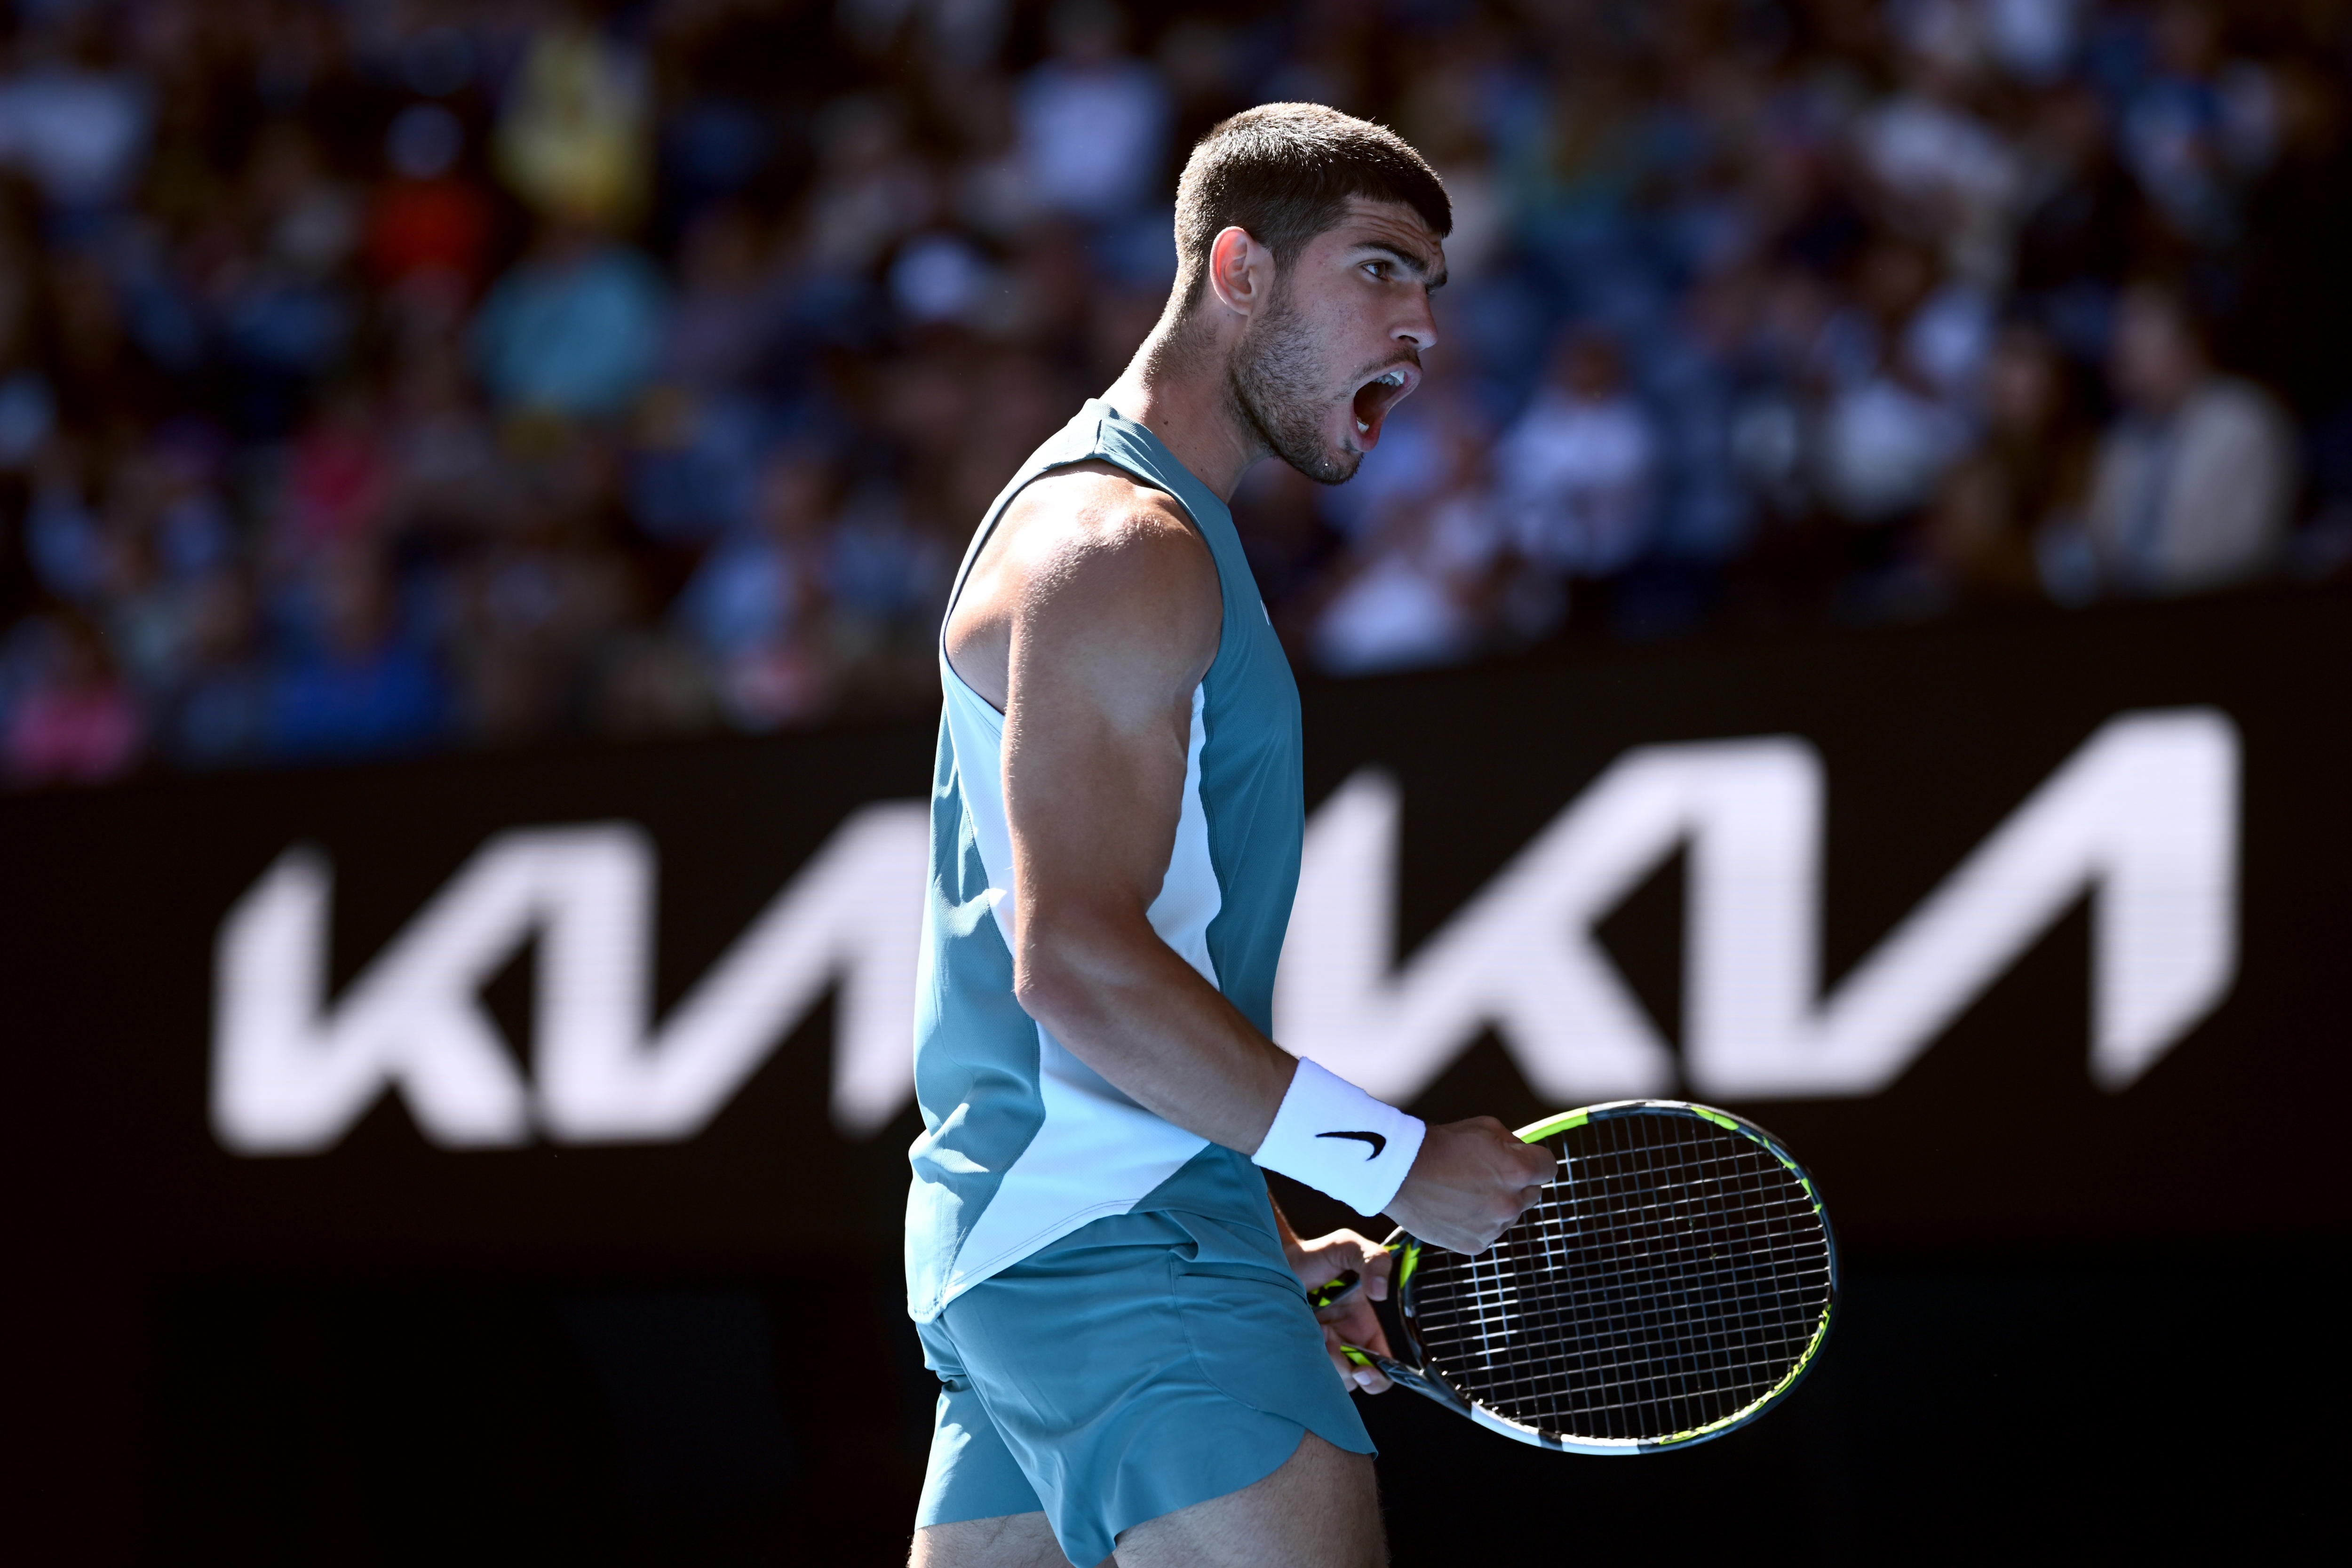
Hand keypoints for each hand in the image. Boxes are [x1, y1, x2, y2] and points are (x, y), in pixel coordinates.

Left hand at [1284, 1227, 1396, 1393]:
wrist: (1276, 1258)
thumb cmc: (1315, 1253)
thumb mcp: (1349, 1246)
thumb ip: (1374, 1260)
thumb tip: (1380, 1292)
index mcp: (1364, 1328)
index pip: (1383, 1367)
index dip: (1379, 1377)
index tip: (1364, 1369)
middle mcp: (1345, 1344)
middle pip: (1356, 1381)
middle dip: (1346, 1369)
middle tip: (1329, 1338)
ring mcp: (1320, 1351)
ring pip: (1331, 1380)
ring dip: (1324, 1359)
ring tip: (1314, 1327)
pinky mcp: (1297, 1353)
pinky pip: (1307, 1373)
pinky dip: (1305, 1359)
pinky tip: (1298, 1333)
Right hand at [1385, 1117, 1554, 1254]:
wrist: (1399, 1173)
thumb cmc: (1442, 1144)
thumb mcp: (1485, 1127)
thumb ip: (1514, 1144)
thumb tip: (1526, 1156)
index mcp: (1518, 1171)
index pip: (1549, 1168)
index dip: (1536, 1160)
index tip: (1521, 1159)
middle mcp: (1510, 1203)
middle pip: (1531, 1194)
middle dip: (1516, 1183)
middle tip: (1485, 1174)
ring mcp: (1493, 1227)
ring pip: (1509, 1215)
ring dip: (1496, 1204)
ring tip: (1464, 1190)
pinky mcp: (1475, 1245)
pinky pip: (1488, 1232)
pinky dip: (1477, 1222)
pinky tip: (1456, 1207)